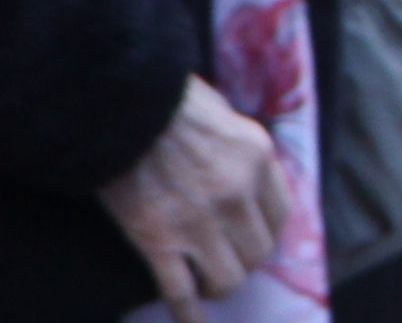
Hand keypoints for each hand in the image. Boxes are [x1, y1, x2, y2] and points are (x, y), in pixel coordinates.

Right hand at [100, 77, 287, 314]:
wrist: (119, 105)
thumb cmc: (168, 101)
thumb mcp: (222, 114)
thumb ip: (237, 150)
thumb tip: (241, 174)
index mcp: (257, 158)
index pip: (281, 213)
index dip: (268, 232)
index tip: (255, 238)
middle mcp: (237, 194)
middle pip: (259, 251)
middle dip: (245, 262)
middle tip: (228, 261)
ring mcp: (199, 222)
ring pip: (228, 278)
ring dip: (220, 286)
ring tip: (207, 284)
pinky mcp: (159, 241)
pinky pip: (181, 292)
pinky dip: (188, 315)